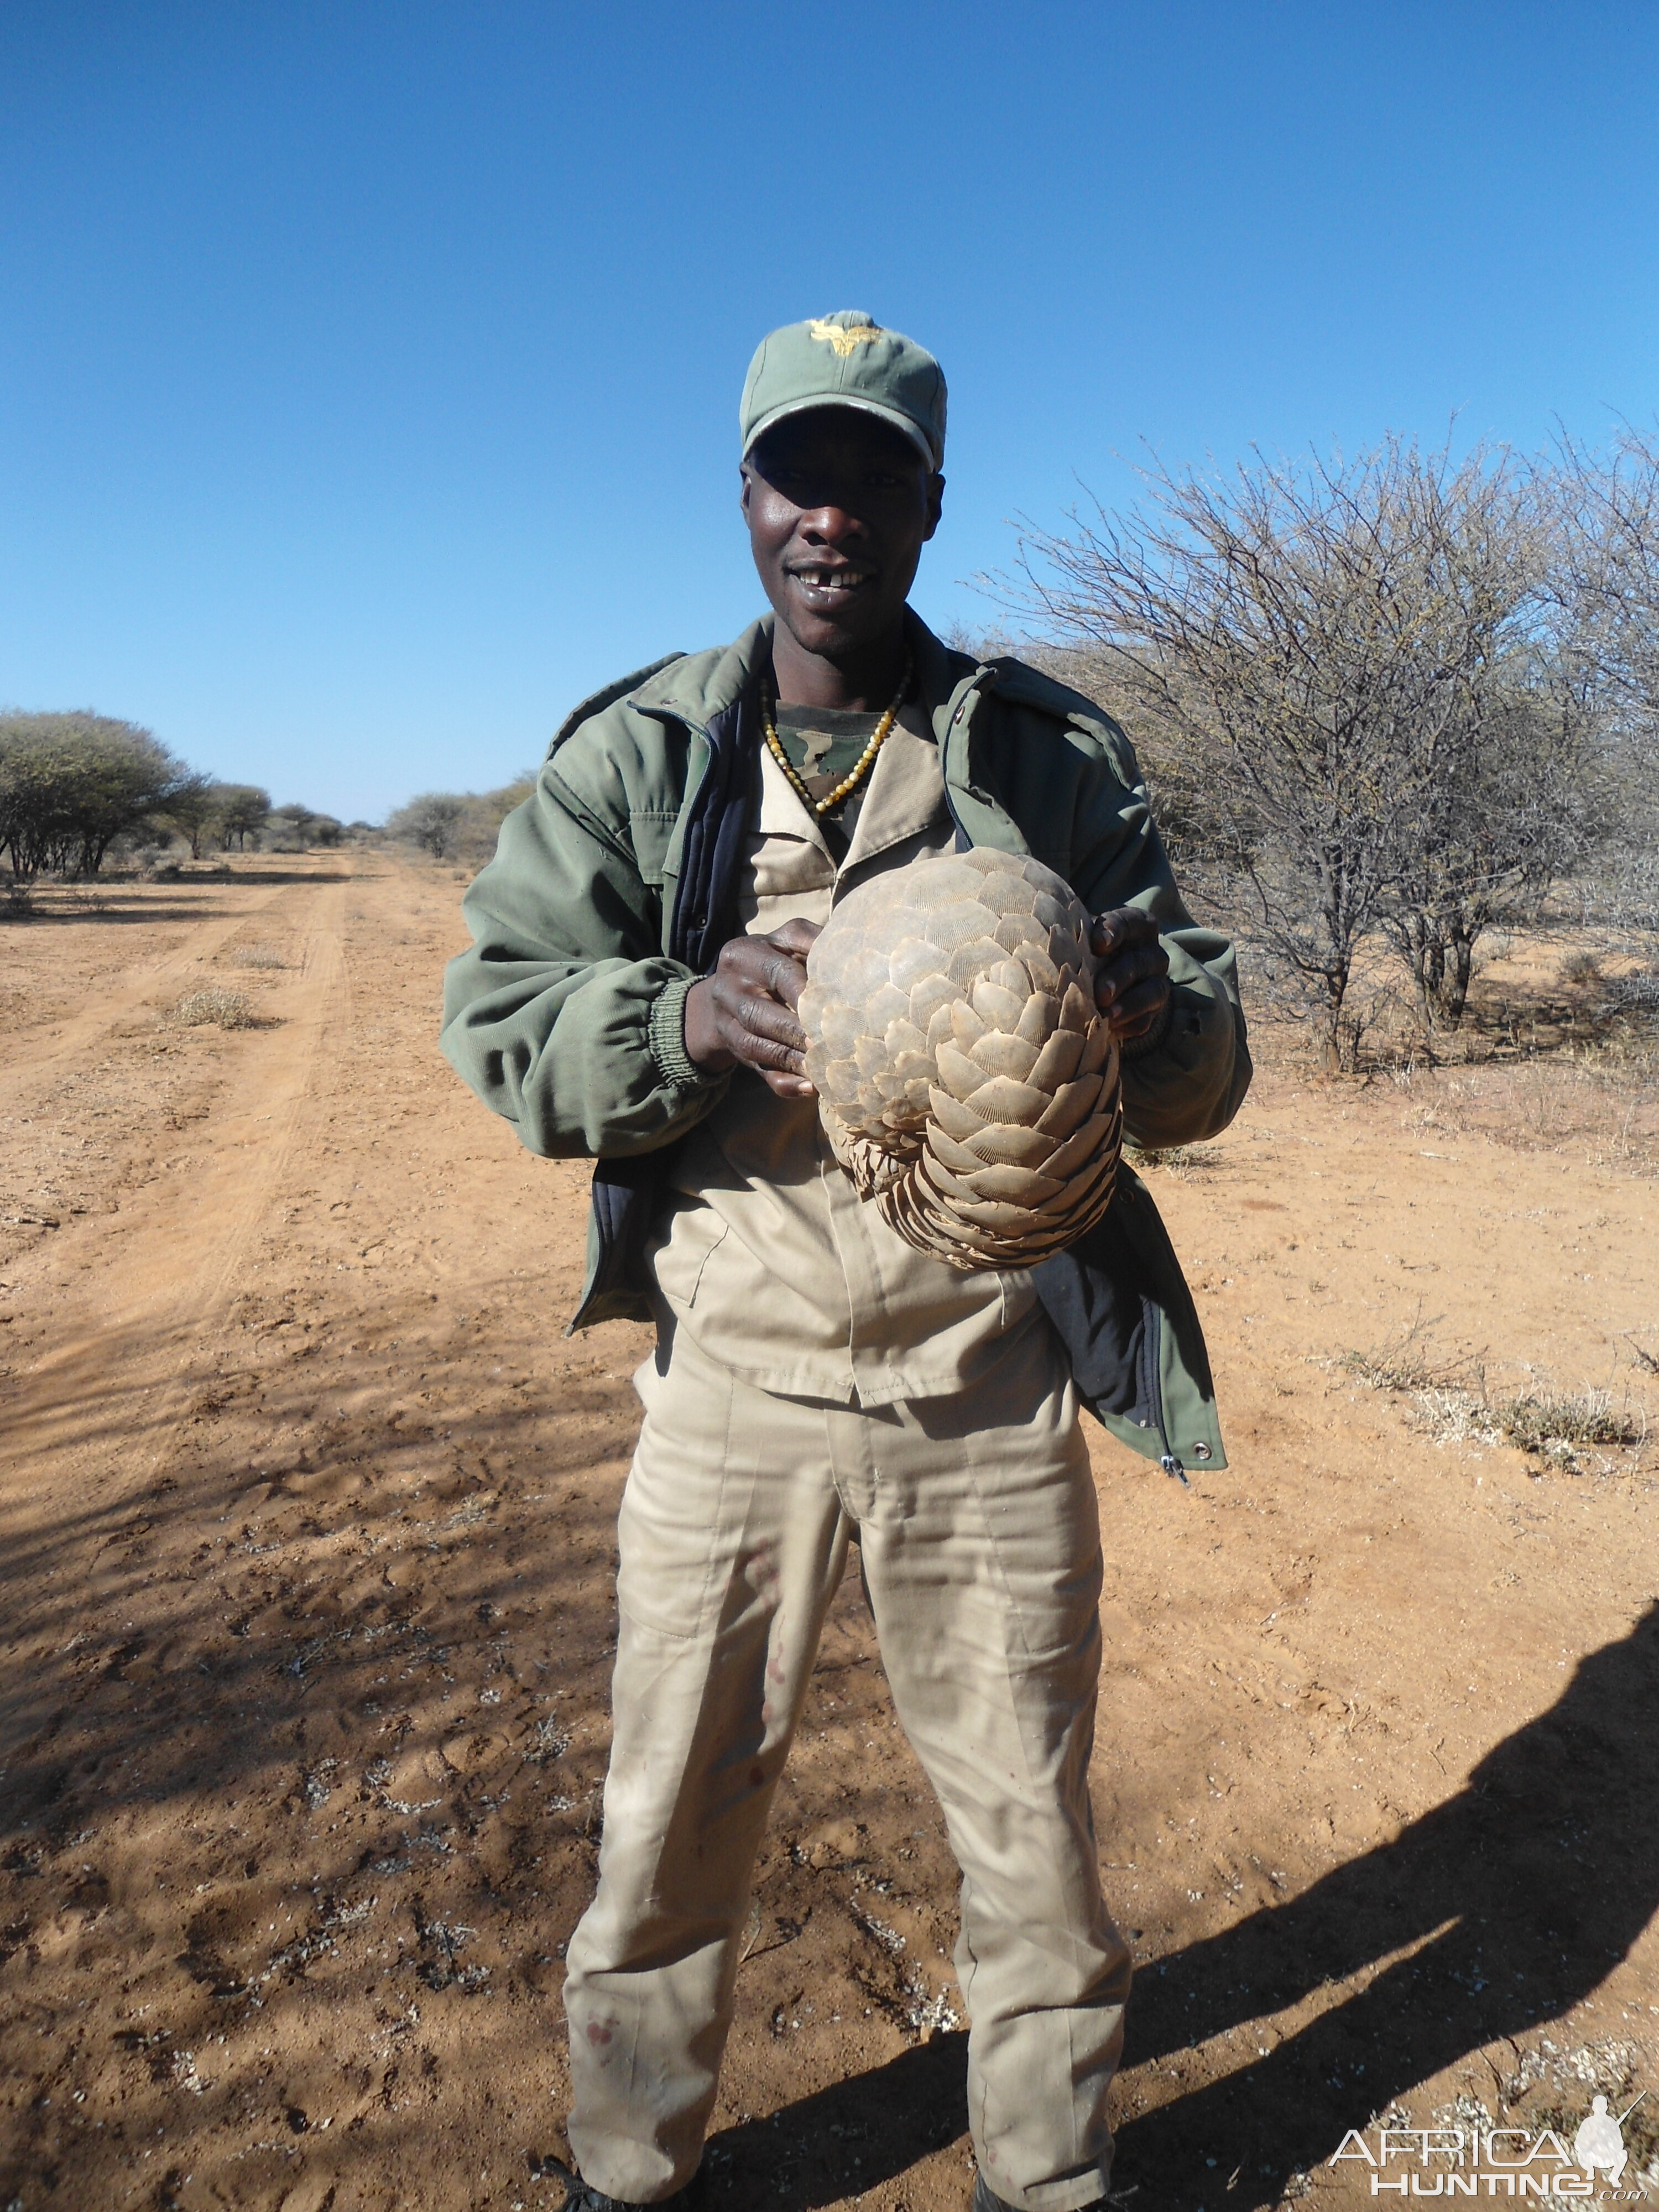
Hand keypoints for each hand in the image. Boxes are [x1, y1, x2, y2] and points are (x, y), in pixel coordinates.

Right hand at [683, 920, 822, 1097]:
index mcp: (745, 952)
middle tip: (829, 1044)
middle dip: (795, 1030)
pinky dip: (784, 1080)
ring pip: (754, 1044)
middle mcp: (728, 985)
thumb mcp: (789, 945)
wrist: (728, 990)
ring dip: (791, 1059)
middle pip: (759, 1012)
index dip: (804, 991)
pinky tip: (809, 1087)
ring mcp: (725, 1019)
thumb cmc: (775, 962)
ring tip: (823, 1068)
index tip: (833, 1005)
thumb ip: (814, 945)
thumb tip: (860, 955)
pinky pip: (756, 1068)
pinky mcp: (731, 1046)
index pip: (778, 971)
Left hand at [1090, 906, 1169, 1045]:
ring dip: (1129, 1005)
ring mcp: (1156, 982)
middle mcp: (1151, 953)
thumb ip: (1076, 936)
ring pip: (1152, 992)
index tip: (1098, 944)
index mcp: (1136, 926)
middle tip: (1101, 993)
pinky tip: (1112, 1028)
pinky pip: (1146, 1019)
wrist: (1099, 979)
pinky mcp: (1152, 1010)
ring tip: (1107, 1016)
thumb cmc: (1086, 951)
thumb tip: (1051, 938)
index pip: (1129, 923)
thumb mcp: (1083, 938)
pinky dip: (1129, 1024)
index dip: (1115, 931)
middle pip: (1139, 962)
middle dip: (1119, 977)